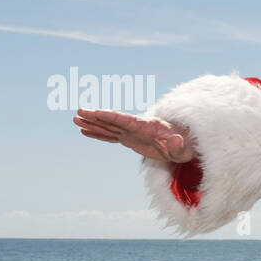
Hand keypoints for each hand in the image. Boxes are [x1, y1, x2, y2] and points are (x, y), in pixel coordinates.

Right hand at [72, 108, 196, 162]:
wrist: (186, 144)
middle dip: (96, 117)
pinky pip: (111, 136)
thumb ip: (178, 145)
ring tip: (75, 119)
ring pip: (108, 127)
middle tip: (78, 112)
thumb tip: (176, 141)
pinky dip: (98, 133)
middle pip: (113, 121)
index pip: (126, 119)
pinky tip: (85, 131)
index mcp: (147, 126)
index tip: (96, 112)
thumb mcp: (183, 148)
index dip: (110, 116)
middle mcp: (136, 127)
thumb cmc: (185, 145)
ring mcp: (132, 133)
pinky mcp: (130, 139)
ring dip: (92, 124)